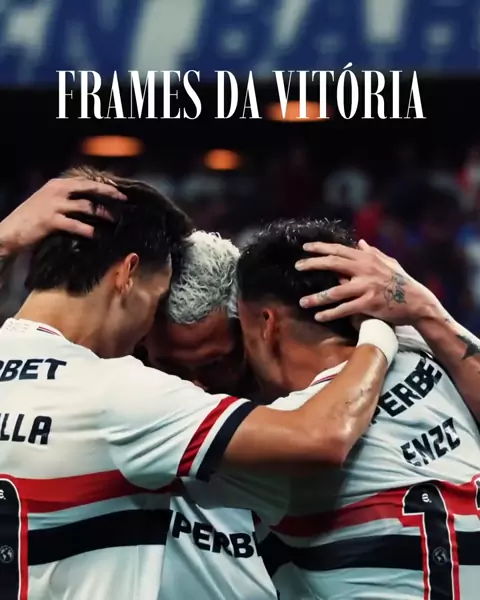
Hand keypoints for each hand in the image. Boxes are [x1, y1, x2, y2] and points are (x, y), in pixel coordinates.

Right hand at [0, 177, 125, 255]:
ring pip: (86, 206)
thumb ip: (67, 199)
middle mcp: (57, 190)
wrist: (11, 230)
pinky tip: (94, 235)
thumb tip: (90, 202)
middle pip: (89, 188)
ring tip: (113, 220)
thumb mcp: (49, 201)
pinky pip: (75, 224)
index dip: (103, 185)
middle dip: (108, 193)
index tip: (118, 190)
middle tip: (123, 199)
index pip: (85, 181)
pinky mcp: (51, 220)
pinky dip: (87, 230)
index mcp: (57, 184)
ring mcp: (54, 204)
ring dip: (102, 214)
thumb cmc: (32, 218)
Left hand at [295, 239, 440, 325]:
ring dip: (317, 297)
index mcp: (368, 258)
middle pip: (334, 263)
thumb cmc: (402, 282)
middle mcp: (366, 270)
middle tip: (297, 266)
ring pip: (335, 291)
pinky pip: (345, 309)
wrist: (418, 302)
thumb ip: (372, 252)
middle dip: (313, 264)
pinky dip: (331, 313)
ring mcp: (367, 287)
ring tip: (302, 302)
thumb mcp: (389, 263)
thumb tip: (359, 242)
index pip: (339, 250)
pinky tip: (319, 316)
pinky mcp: (369, 303)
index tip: (305, 248)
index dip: (321, 248)